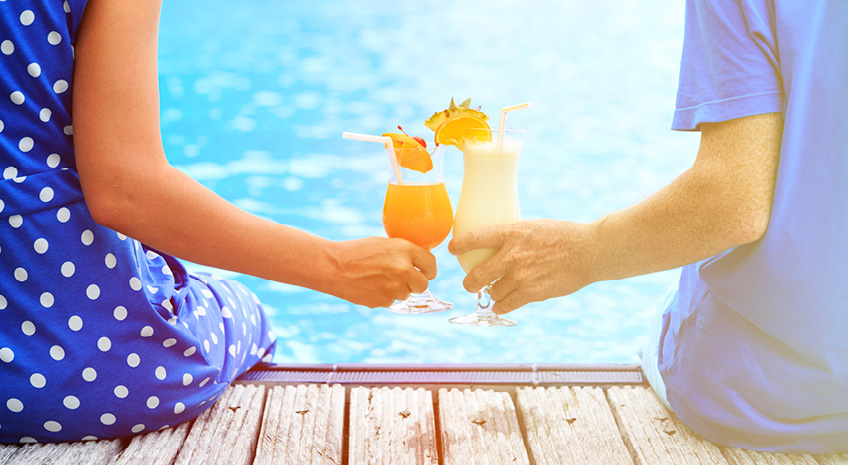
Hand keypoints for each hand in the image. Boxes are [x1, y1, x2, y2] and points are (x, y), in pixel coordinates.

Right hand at [332, 237, 436, 307]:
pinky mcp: (385, 300)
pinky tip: (370, 286)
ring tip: (378, 279)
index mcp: (405, 249)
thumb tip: (420, 263)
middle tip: (405, 279)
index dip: (428, 269)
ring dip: (398, 289)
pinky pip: (392, 300)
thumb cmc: (356, 252)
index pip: (430, 263)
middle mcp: (403, 268)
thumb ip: (403, 253)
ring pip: (406, 294)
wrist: (334, 267)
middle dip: (416, 283)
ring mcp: (395, 286)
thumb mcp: (383, 244)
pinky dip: (384, 296)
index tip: (426, 272)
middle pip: (423, 284)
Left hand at [449, 219, 593, 314]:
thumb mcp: (535, 226)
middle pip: (476, 275)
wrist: (589, 251)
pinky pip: (507, 304)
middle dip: (469, 282)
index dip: (459, 245)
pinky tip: (500, 306)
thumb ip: (516, 236)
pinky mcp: (532, 292)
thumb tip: (503, 244)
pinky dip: (501, 307)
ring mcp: (521, 275)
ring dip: (491, 295)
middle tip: (469, 284)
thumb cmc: (565, 235)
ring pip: (493, 292)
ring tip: (493, 294)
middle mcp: (512, 255)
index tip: (453, 249)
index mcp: (512, 233)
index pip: (475, 238)